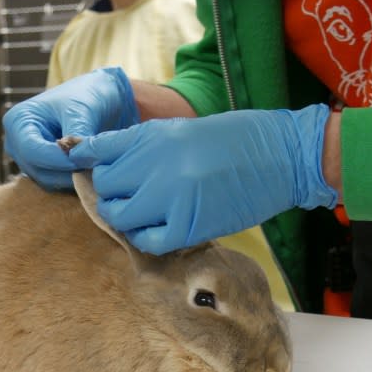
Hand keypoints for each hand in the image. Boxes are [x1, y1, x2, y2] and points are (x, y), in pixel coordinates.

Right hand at [2, 67, 139, 190]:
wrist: (98, 101)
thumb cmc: (86, 97)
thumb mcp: (81, 110)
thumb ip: (76, 133)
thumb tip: (75, 157)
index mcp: (18, 121)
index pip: (31, 150)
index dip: (57, 159)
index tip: (83, 160)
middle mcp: (16, 143)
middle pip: (37, 169)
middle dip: (66, 170)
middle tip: (94, 163)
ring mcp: (28, 160)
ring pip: (47, 181)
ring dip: (71, 177)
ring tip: (95, 164)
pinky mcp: (42, 171)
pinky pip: (56, 184)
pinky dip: (73, 180)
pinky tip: (91, 169)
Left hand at [67, 105, 338, 254]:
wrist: (281, 154)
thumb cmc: (235, 141)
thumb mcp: (182, 130)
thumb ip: (144, 147)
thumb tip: (106, 164)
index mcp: (152, 134)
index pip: (97, 150)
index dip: (90, 164)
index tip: (92, 172)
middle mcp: (154, 162)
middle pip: (104, 186)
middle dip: (112, 194)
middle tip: (129, 199)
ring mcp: (169, 195)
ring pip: (119, 216)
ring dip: (127, 219)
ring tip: (145, 217)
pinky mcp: (188, 225)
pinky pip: (148, 241)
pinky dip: (148, 240)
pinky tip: (161, 232)